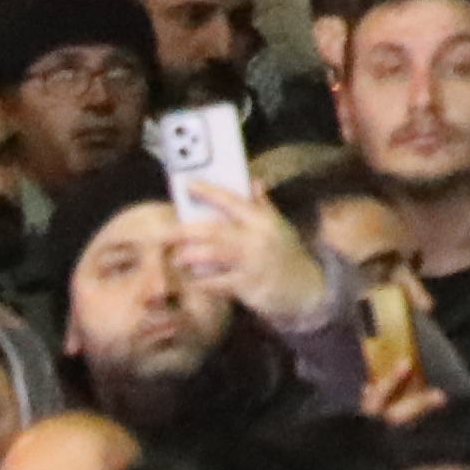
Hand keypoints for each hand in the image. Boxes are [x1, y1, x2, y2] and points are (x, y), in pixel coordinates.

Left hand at [167, 152, 330, 327]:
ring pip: (213, 255)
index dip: (207, 191)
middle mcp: (258, 237)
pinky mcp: (248, 286)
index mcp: (263, 219)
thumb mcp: (278, 227)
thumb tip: (253, 181)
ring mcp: (253, 262)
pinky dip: (201, 282)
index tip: (185, 184)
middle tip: (164, 233)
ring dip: (191, 256)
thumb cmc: (286, 253)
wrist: (305, 288)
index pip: (231, 200)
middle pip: (215, 230)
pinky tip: (192, 280)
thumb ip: (262, 205)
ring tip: (176, 258)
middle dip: (185, 231)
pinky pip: (216, 283)